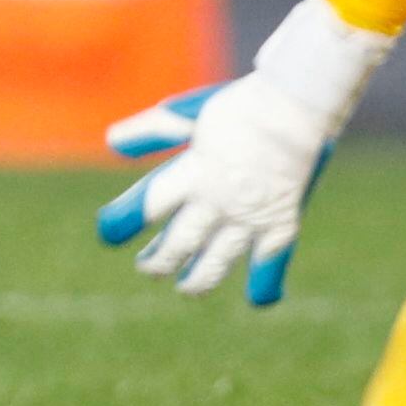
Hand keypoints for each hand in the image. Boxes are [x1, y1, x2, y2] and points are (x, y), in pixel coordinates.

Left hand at [96, 74, 333, 305]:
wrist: (297, 106)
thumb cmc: (239, 107)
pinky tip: (257, 299)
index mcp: (193, 173)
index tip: (108, 234)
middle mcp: (218, 201)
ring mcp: (251, 218)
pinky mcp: (281, 224)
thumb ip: (152, 130)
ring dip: (197, 280)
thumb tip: (112, 143)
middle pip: (179, 244)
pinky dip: (264, 283)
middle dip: (158, 261)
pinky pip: (271, 263)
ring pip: (217, 263)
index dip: (123, 221)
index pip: (149, 206)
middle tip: (148, 267)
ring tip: (186, 287)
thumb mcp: (188, 113)